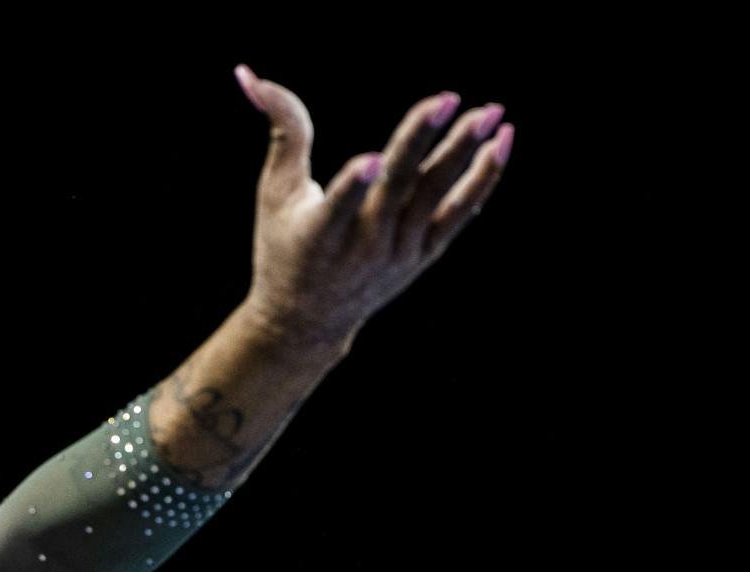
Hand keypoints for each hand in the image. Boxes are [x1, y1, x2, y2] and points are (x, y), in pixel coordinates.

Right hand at [233, 67, 512, 349]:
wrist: (309, 322)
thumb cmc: (285, 245)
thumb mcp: (275, 192)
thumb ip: (282, 130)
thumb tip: (248, 72)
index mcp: (319, 235)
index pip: (338, 207)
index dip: (353, 185)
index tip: (370, 161)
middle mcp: (363, 247)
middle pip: (398, 190)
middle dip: (422, 143)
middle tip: (450, 99)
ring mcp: (398, 252)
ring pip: (436, 198)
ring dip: (465, 155)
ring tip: (491, 114)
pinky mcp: (423, 254)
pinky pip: (458, 214)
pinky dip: (481, 181)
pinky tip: (500, 144)